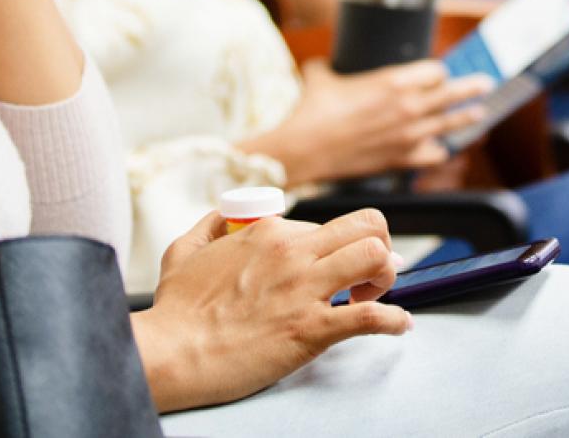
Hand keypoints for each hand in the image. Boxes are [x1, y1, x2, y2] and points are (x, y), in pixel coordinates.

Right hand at [132, 210, 409, 412]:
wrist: (171, 353)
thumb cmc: (174, 309)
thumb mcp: (182, 250)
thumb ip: (209, 225)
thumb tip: (224, 216)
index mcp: (266, 232)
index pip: (326, 224)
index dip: (338, 246)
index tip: (338, 266)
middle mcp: (292, 253)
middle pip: (367, 225)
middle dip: (381, 245)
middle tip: (369, 273)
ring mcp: (303, 289)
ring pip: (375, 256)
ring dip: (386, 277)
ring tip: (375, 296)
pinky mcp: (310, 329)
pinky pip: (370, 316)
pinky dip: (394, 321)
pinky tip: (398, 325)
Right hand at [243, 60, 493, 184]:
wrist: (306, 148)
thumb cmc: (313, 109)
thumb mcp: (322, 76)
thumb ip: (330, 68)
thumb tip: (322, 66)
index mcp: (393, 80)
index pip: (434, 71)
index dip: (437, 72)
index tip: (438, 74)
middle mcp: (407, 106)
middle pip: (452, 93)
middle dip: (471, 87)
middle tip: (486, 83)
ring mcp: (407, 135)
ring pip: (449, 124)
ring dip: (467, 117)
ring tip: (480, 113)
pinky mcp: (400, 159)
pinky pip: (433, 155)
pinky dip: (440, 151)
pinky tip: (444, 149)